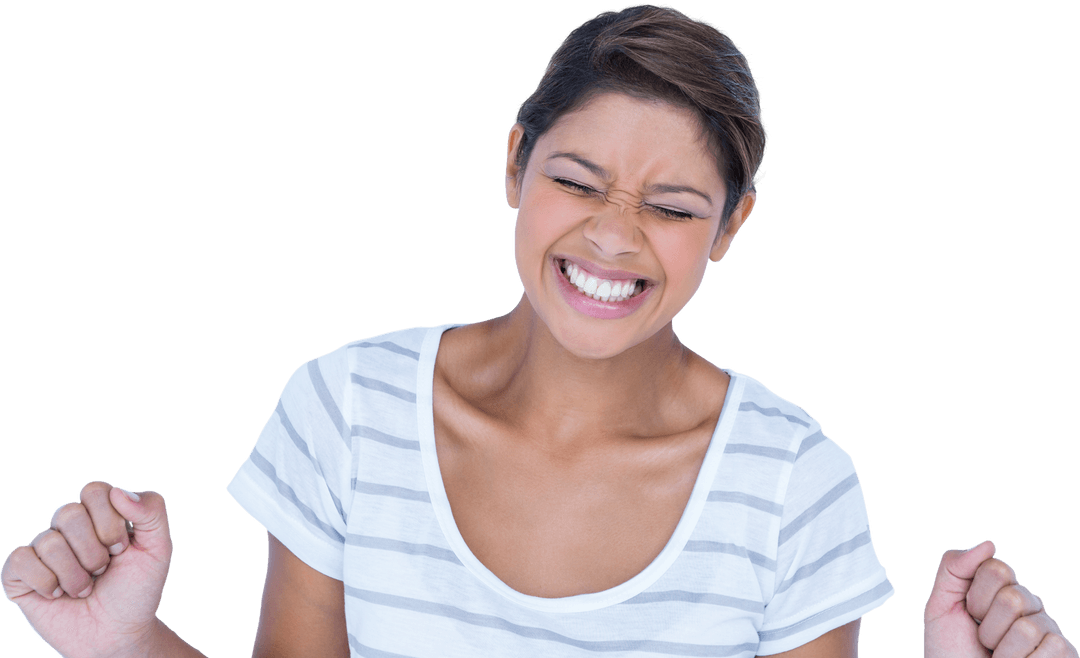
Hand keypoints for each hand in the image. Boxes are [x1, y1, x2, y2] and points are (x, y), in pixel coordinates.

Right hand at [2, 481, 172, 657]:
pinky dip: (46, 583)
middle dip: (94, 552)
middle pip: (68, 513)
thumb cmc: (137, 589)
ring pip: (48, 541)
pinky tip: (58, 594)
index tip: (122, 549)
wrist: (118, 634)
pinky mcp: (20, 573)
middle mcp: (69, 526)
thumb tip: (119, 492)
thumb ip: (152, 510)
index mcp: (100, 512)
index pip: (94, 491)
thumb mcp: (158, 548)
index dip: (110, 524)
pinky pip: (21, 561)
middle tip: (103, 570)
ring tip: (85, 588)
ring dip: (76, 575)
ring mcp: (43, 548)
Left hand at [924, 539, 1076, 656]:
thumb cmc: (950, 650)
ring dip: (1003, 651)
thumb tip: (989, 543)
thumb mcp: (940, 606)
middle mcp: (1029, 605)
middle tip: (982, 640)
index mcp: (1001, 588)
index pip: (997, 569)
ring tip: (998, 657)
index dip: (976, 597)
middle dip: (988, 626)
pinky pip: (1053, 648)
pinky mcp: (1064, 653)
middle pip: (1013, 598)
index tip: (968, 614)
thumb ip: (954, 568)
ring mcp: (1048, 629)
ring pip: (1029, 628)